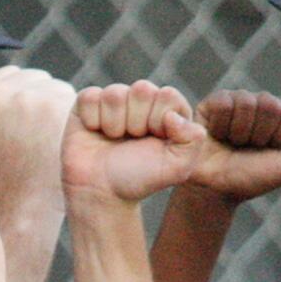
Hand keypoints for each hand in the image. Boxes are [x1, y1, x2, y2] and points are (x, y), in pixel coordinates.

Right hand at [0, 65, 75, 215]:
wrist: (23, 208)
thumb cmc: (8, 179)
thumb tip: (14, 78)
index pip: (11, 77)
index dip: (24, 102)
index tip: (25, 129)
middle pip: (36, 79)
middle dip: (42, 102)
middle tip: (39, 139)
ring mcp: (24, 97)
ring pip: (56, 88)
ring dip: (60, 109)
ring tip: (49, 143)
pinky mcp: (52, 105)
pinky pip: (73, 98)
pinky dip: (75, 118)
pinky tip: (63, 142)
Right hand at [61, 80, 205, 205]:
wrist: (102, 193)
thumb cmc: (140, 179)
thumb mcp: (177, 168)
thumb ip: (193, 140)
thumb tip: (173, 115)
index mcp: (167, 110)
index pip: (168, 95)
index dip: (160, 120)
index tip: (154, 140)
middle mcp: (142, 101)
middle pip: (142, 89)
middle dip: (137, 122)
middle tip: (132, 141)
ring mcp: (115, 100)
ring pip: (115, 93)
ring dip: (114, 124)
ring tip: (114, 139)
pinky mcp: (87, 103)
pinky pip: (90, 97)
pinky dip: (92, 119)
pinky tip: (95, 132)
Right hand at [186, 90, 280, 203]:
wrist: (215, 189)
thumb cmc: (251, 178)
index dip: (280, 137)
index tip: (269, 152)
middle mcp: (261, 106)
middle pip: (271, 105)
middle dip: (260, 135)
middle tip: (249, 148)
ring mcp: (238, 102)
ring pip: (247, 103)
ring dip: (240, 132)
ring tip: (233, 143)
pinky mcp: (213, 103)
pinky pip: (224, 104)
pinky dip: (221, 125)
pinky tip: (218, 135)